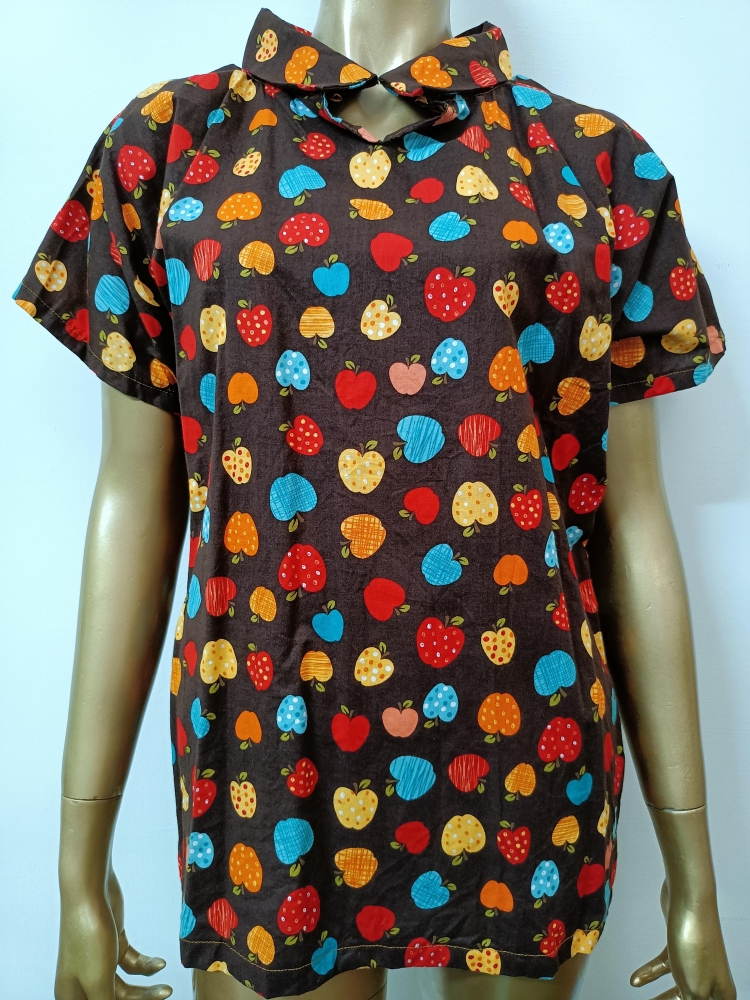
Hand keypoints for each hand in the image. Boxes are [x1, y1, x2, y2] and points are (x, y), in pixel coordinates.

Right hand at [54, 868, 171, 999]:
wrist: (89, 890)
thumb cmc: (88, 936)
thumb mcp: (98, 980)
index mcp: (71, 995)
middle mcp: (82, 981)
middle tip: (164, 996)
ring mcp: (98, 962)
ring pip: (124, 987)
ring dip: (145, 990)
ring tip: (167, 990)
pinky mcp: (112, 944)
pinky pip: (130, 964)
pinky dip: (145, 966)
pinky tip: (160, 965)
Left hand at [630, 879, 734, 999]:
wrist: (689, 900)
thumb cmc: (695, 945)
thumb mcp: (694, 988)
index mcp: (721, 992)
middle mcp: (712, 978)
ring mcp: (695, 960)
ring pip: (678, 986)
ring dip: (661, 996)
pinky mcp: (680, 944)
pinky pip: (665, 965)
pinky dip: (651, 973)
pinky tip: (635, 980)